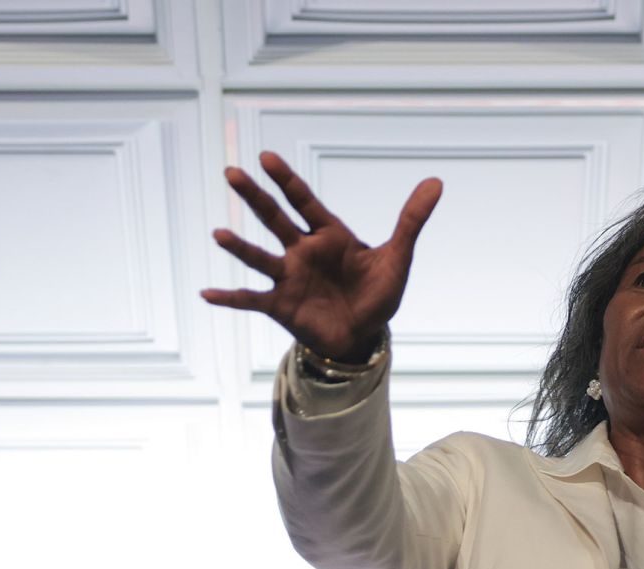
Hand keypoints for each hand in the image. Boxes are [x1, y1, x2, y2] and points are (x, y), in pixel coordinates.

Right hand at [201, 151, 441, 362]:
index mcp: (329, 235)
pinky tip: (207, 293)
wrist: (364, 335)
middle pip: (275, 219)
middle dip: (255, 197)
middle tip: (231, 172)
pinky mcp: (281, 305)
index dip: (286, 180)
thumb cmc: (378, 293)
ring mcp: (288, 277)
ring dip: (239, 247)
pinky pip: (251, 300)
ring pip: (259, 257)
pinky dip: (229, 298)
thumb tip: (436, 181)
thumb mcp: (398, 257)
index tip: (266, 157)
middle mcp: (303, 252)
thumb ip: (411, 220)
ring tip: (219, 233)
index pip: (304, 201)